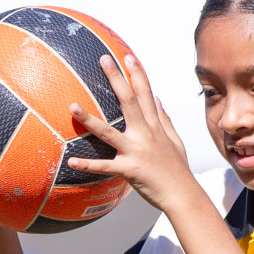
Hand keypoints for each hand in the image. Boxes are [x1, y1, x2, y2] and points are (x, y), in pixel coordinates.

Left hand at [66, 53, 196, 212]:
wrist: (183, 195)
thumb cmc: (177, 170)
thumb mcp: (175, 141)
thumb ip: (165, 120)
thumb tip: (159, 100)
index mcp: (155, 127)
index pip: (146, 94)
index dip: (137, 74)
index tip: (128, 57)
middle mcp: (145, 135)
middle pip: (129, 102)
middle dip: (116, 79)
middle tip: (103, 59)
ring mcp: (136, 152)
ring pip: (109, 132)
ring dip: (89, 119)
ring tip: (72, 106)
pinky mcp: (129, 170)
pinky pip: (104, 167)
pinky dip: (88, 165)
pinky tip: (71, 160)